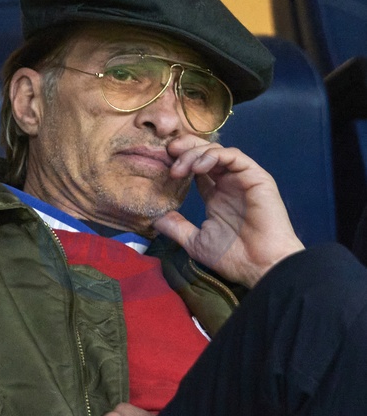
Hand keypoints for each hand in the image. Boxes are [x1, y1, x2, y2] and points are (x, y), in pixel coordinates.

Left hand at [155, 136, 303, 287]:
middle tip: (167, 152)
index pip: (196, 170)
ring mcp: (242, 179)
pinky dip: (213, 156)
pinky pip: (234, 156)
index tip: (161, 166)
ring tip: (179, 167)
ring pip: (217, 151)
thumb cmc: (233, 257)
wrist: (261, 266)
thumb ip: (177, 228)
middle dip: (185, 149)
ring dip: (195, 153)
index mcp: (216, 196)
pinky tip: (197, 168)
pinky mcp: (256, 177)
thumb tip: (155, 219)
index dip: (179, 164)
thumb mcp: (196, 242)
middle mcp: (228, 184)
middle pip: (205, 154)